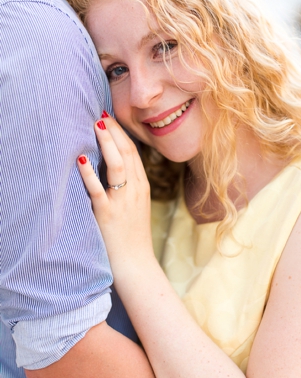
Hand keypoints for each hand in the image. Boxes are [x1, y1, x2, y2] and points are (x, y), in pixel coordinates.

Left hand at [77, 114, 154, 278]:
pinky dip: (89, 172)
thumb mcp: (134, 207)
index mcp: (142, 187)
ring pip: (118, 165)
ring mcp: (123, 201)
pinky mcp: (108, 214)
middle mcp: (135, 190)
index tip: (109, 117)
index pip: (134, 152)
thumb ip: (126, 186)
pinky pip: (98, 189)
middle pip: (127, 153)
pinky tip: (81, 157)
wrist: (135, 263)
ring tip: (95, 124)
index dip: (121, 133)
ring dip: (106, 142)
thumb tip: (110, 167)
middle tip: (100, 113)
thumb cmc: (131, 236)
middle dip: (113, 131)